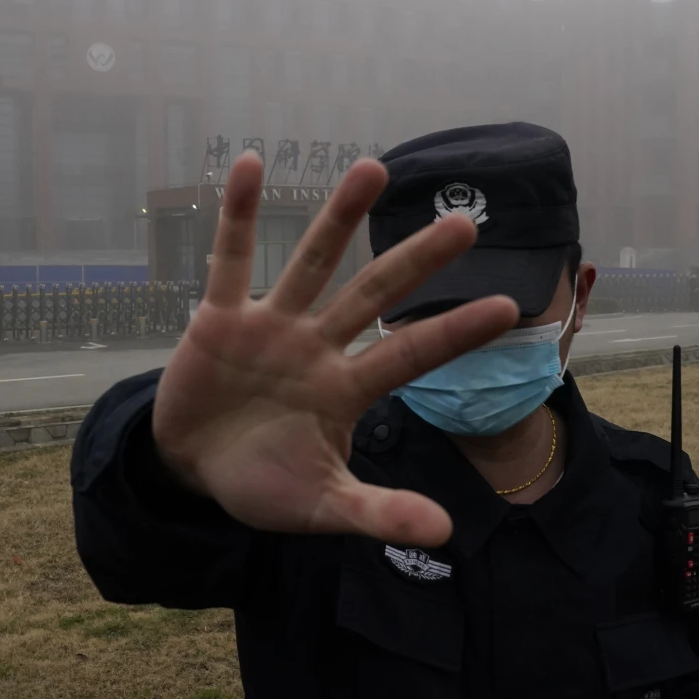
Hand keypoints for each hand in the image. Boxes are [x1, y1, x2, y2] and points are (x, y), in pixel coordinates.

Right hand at [151, 151, 518, 547]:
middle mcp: (318, 346)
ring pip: (310, 263)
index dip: (453, 332)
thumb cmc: (262, 484)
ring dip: (339, 218)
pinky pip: (229, 259)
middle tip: (466, 223)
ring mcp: (271, 326)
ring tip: (372, 168)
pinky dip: (236, 215)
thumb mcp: (320, 506)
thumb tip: (446, 535)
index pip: (410, 356)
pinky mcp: (220, 317)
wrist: (191, 470)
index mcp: (346, 390)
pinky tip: (247, 163)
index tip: (507, 306)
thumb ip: (377, 514)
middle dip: (417, 261)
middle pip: (374, 294)